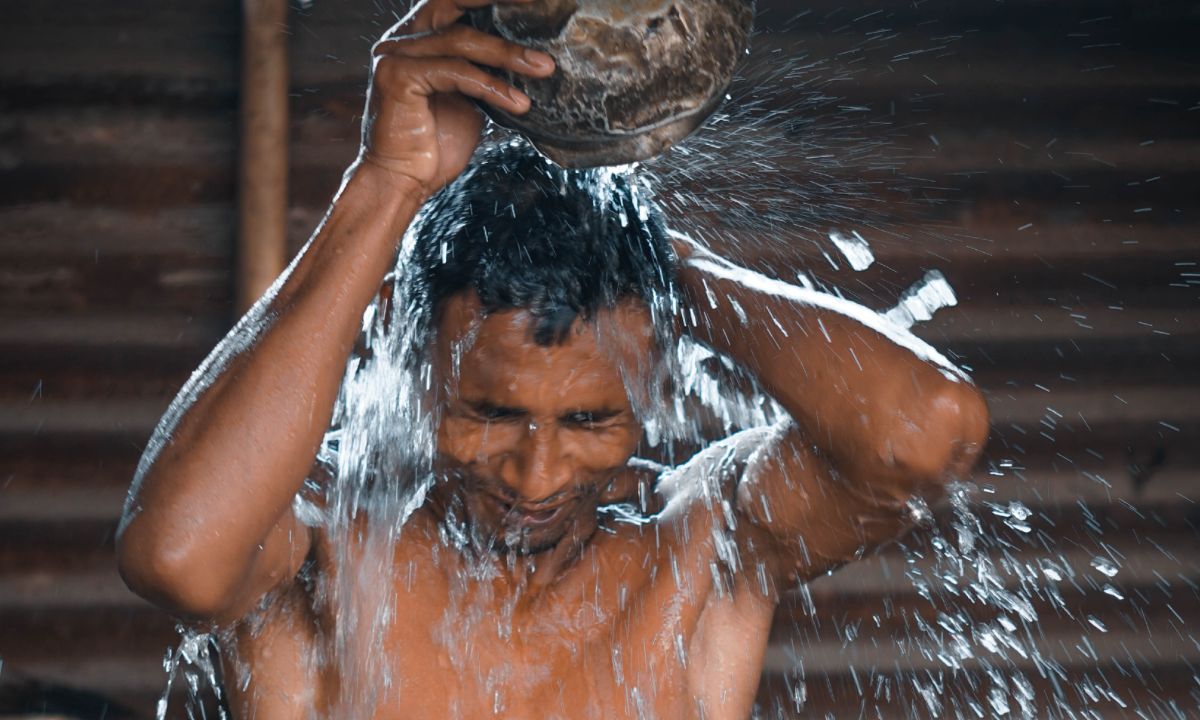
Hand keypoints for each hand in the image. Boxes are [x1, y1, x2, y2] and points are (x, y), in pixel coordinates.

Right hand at [359, 0, 555, 196]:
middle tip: (542, 6)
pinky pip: (455, 72)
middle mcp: (402, 38)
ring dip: (508, 55)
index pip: (458, 3)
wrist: (403, 181)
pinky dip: (491, 86)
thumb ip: (485, 72)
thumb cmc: (435, 145)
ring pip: (461, 40)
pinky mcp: (397, 75)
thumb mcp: (469, 99)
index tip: (537, 2)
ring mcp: (395, 54)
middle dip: (500, 2)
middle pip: (456, 3)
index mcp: (419, 38)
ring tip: (544, 68)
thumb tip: (532, 58)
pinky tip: (519, 103)